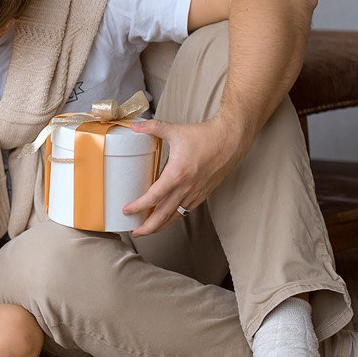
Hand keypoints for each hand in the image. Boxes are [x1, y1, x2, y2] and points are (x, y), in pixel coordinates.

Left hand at [122, 117, 249, 236]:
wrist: (231, 141)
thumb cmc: (204, 136)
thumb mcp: (175, 130)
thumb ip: (153, 127)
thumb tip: (134, 125)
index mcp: (177, 174)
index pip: (153, 197)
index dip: (138, 206)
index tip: (127, 210)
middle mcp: (186, 187)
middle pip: (164, 214)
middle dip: (148, 227)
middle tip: (135, 231)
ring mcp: (196, 192)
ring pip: (176, 215)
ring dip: (161, 225)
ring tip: (148, 229)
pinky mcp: (203, 193)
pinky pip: (186, 210)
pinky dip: (175, 216)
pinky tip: (168, 217)